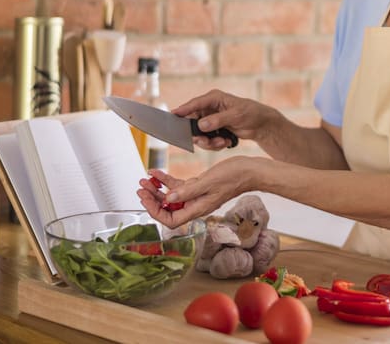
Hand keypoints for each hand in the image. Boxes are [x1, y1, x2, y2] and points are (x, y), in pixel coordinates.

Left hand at [137, 157, 263, 227]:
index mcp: (198, 209)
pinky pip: (179, 186)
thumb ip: (188, 191)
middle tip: (140, 187)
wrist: (249, 170)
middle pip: (168, 208)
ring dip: (157, 189)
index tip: (145, 198)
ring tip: (145, 179)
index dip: (155, 211)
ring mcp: (197, 196)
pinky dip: (166, 180)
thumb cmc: (234, 177)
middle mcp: (195, 205)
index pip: (170, 219)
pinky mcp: (199, 186)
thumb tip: (169, 198)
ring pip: (171, 196)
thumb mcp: (208, 182)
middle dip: (152, 198)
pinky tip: (156, 172)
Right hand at [172, 89, 277, 150]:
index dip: (183, 110)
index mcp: (213, 98)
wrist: (261, 125)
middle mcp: (209, 108)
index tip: (173, 115)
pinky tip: (227, 142)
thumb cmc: (251, 114)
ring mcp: (211, 120)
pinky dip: (215, 144)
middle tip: (205, 142)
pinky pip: (207, 140)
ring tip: (223, 142)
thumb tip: (201, 125)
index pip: (194, 104)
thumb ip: (217, 120)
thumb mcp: (235, 115)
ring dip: (209, 142)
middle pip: (193, 122)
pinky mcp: (214, 130)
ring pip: (199, 134)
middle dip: (199, 135)